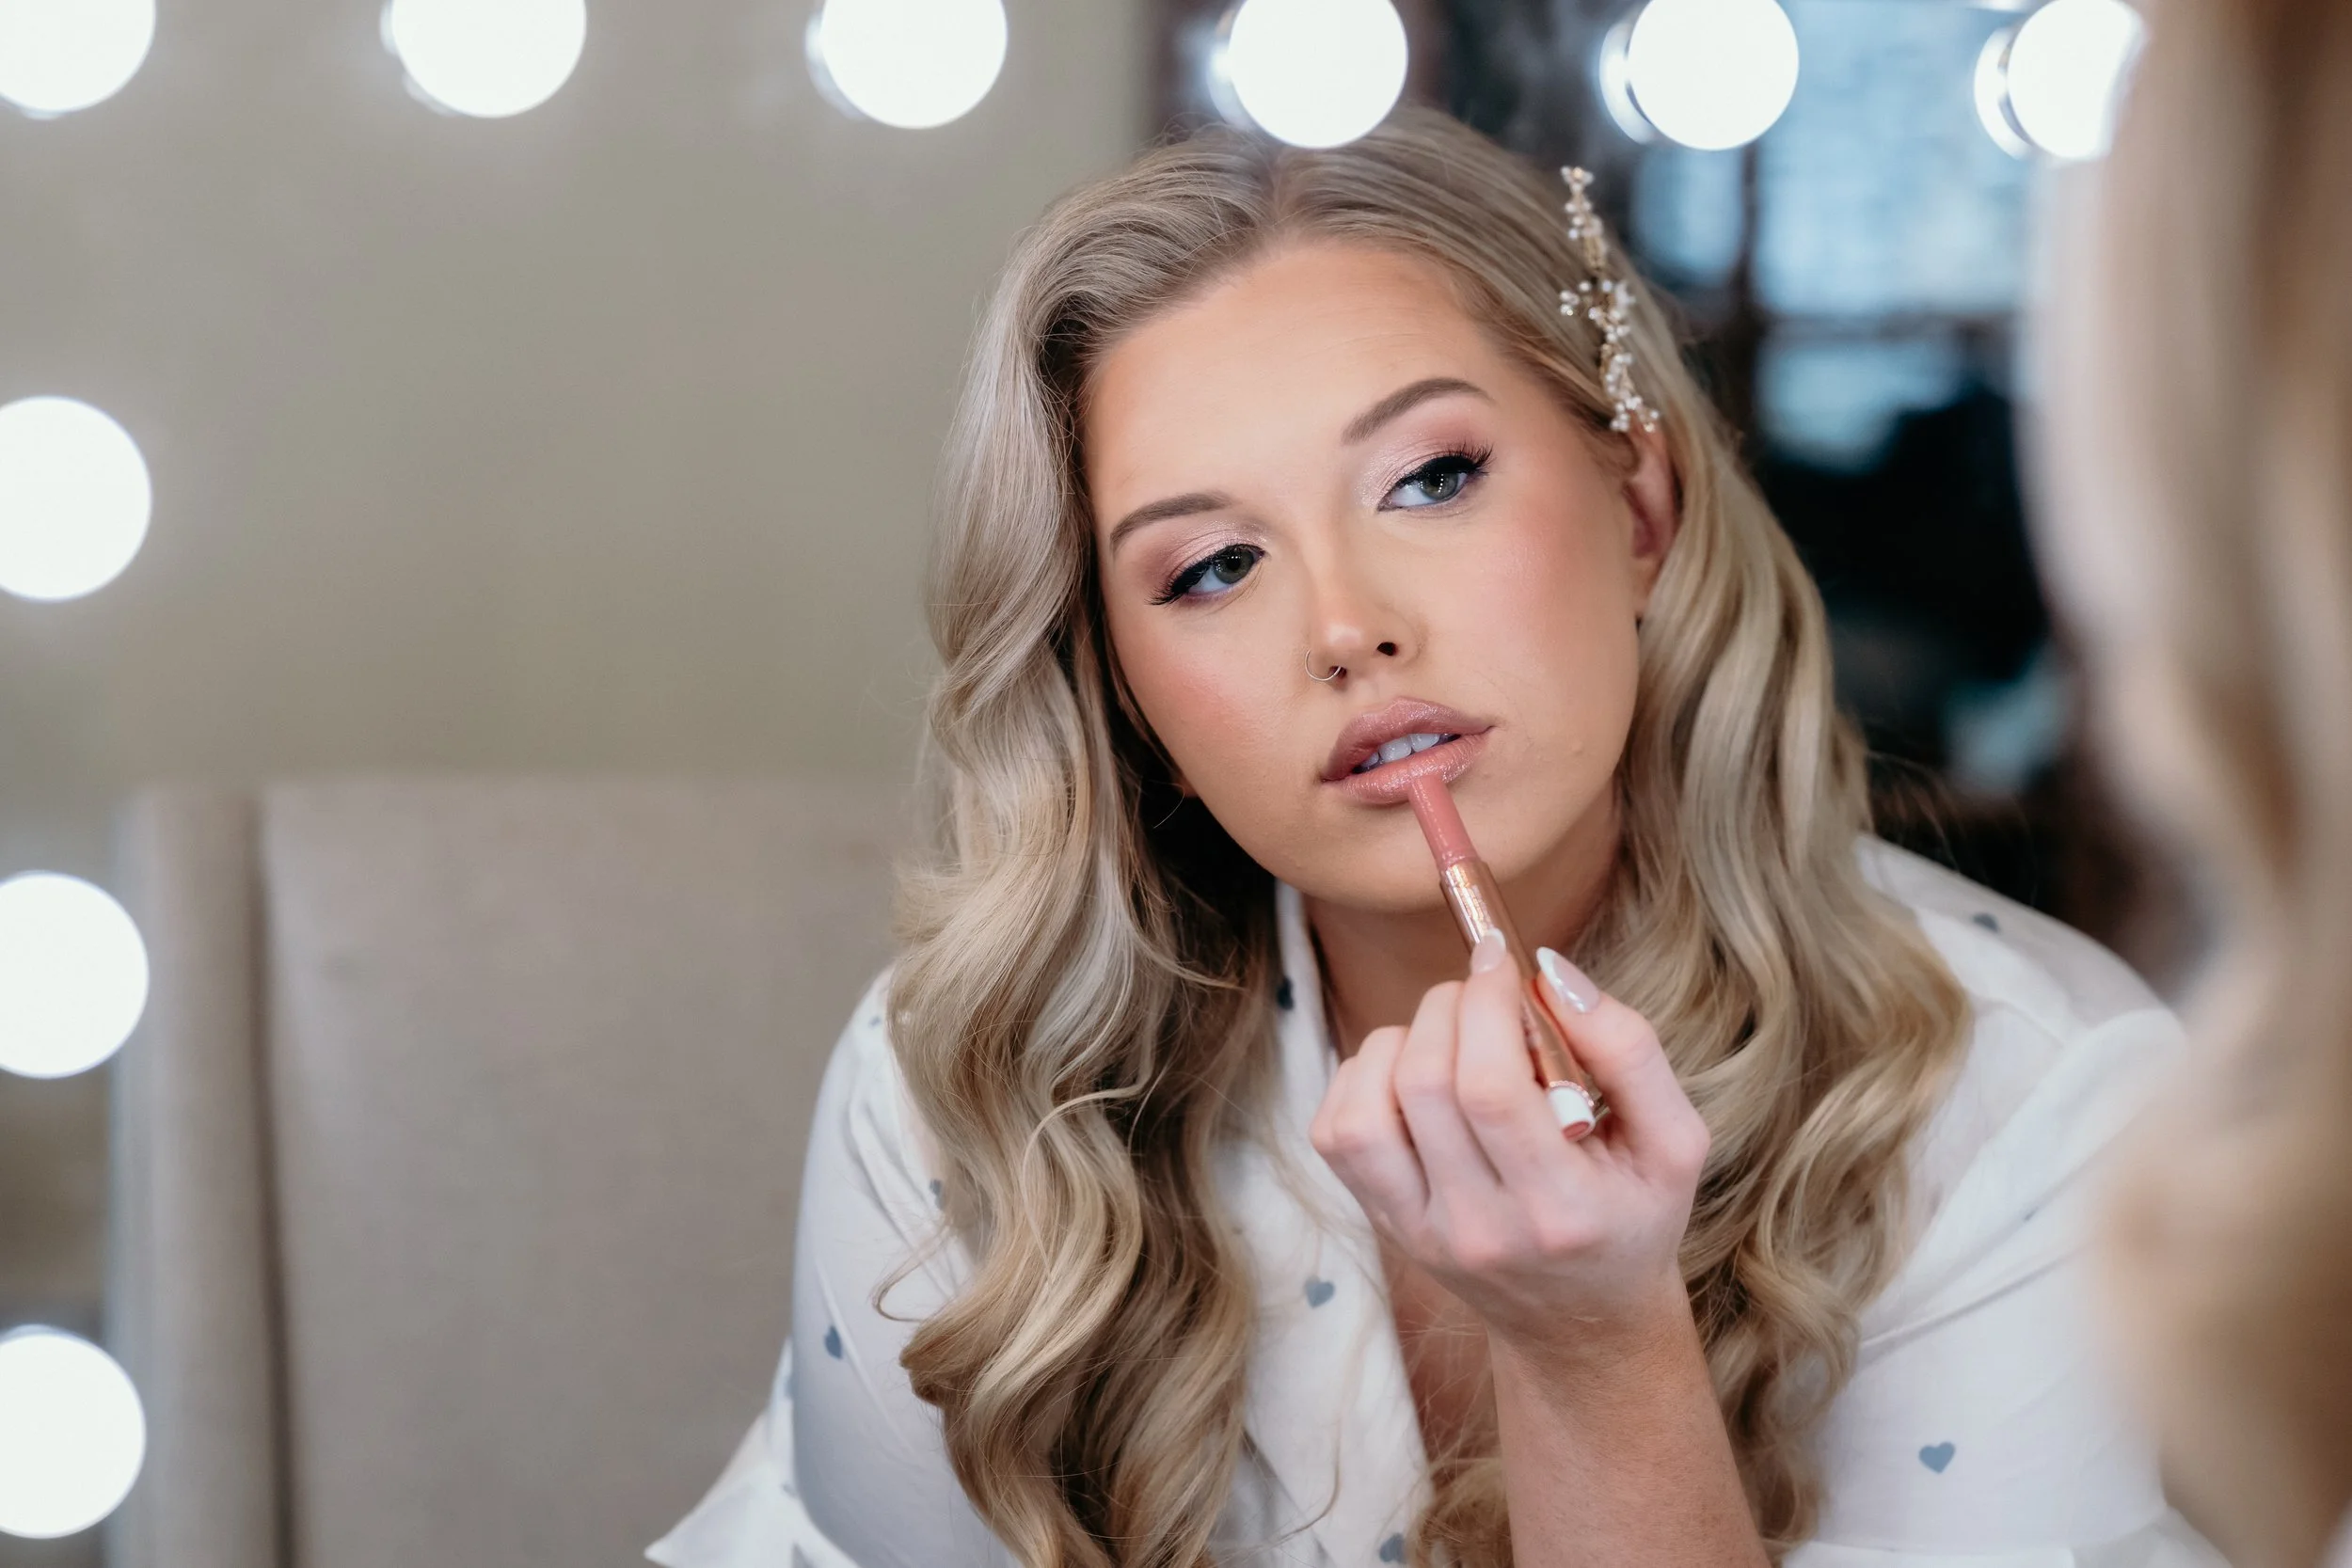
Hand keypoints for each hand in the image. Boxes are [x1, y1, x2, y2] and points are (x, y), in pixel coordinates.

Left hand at [1308, 930, 1710, 1354]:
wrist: (1582, 1321)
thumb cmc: (1632, 1215)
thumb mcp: (1674, 1142)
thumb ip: (1629, 1050)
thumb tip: (1548, 971)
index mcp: (1561, 1212)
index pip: (1490, 1091)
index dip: (1484, 1005)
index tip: (1500, 958)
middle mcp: (1479, 1230)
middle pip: (1424, 1086)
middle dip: (1449, 1008)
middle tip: (1484, 994)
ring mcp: (1420, 1232)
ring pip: (1365, 1109)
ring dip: (1400, 1041)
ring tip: (1451, 1037)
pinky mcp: (1383, 1223)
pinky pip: (1336, 1132)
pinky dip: (1363, 1079)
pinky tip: (1413, 1075)